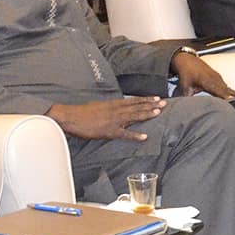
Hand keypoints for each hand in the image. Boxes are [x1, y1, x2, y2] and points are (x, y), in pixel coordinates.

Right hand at [47, 97, 164, 140]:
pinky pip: (124, 134)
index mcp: (113, 104)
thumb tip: (119, 106)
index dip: (146, 99)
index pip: (133, 100)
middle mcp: (116, 110)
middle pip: (137, 107)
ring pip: (133, 116)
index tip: (157, 98)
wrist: (70, 117)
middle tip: (164, 103)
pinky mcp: (108, 131)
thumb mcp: (99, 106)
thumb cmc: (82, 113)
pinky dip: (135, 135)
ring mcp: (113, 120)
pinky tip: (144, 137)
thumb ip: (111, 107)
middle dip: (151, 105)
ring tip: (158, 113)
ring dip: (146, 114)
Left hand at [171, 50, 234, 98]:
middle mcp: (214, 79)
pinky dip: (232, 90)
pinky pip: (226, 85)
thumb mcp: (185, 85)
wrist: (187, 59)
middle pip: (226, 91)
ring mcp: (217, 77)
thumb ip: (188, 97)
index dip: (226, 98)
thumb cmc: (186, 72)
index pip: (219, 92)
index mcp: (207, 81)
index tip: (233, 103)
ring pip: (228, 88)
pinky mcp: (217, 77)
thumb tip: (189, 107)